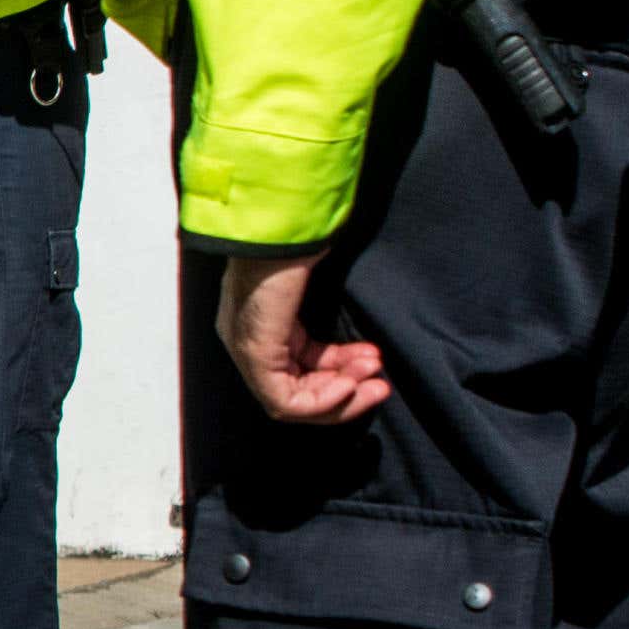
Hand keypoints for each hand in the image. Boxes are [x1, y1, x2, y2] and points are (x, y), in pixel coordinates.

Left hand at [217, 249, 390, 425]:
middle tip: (381, 381)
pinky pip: (285, 401)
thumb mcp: (316, 288)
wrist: (278, 226)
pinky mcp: (254, 354)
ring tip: (375, 376)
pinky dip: (323, 400)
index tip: (374, 361)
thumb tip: (360, 340)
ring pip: (292, 402)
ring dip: (340, 396)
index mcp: (262, 327)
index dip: (340, 372)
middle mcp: (248, 344)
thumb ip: (326, 313)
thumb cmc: (299, 246)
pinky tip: (349, 382)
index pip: (297, 370)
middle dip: (345, 389)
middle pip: (296, 390)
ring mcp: (248, 351)